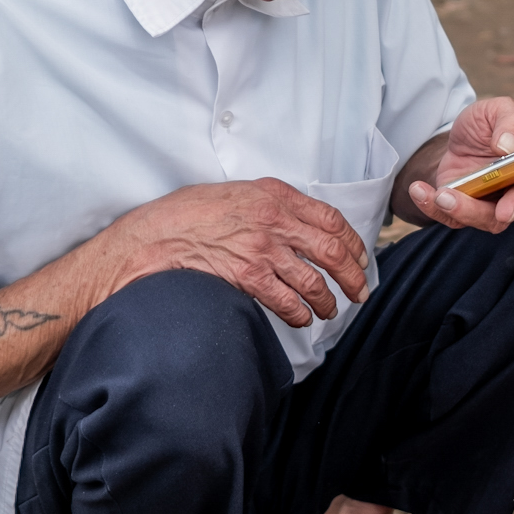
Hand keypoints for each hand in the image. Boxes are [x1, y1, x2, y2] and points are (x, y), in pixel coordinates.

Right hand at [108, 179, 369, 327]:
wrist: (153, 236)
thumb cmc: (186, 215)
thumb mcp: (235, 194)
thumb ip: (269, 206)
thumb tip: (297, 226)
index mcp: (274, 195)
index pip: (331, 219)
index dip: (353, 242)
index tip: (360, 258)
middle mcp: (273, 219)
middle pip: (332, 251)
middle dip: (352, 276)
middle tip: (359, 292)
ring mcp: (261, 248)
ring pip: (313, 281)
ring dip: (327, 301)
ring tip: (329, 310)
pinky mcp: (248, 276)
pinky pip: (287, 301)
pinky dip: (300, 314)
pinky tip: (301, 319)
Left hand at [404, 97, 513, 233]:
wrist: (458, 136)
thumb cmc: (487, 122)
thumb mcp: (497, 109)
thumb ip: (510, 121)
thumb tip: (509, 146)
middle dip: (506, 210)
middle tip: (499, 211)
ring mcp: (493, 202)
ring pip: (486, 219)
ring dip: (464, 210)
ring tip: (441, 193)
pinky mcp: (467, 208)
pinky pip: (453, 217)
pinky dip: (434, 207)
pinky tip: (419, 190)